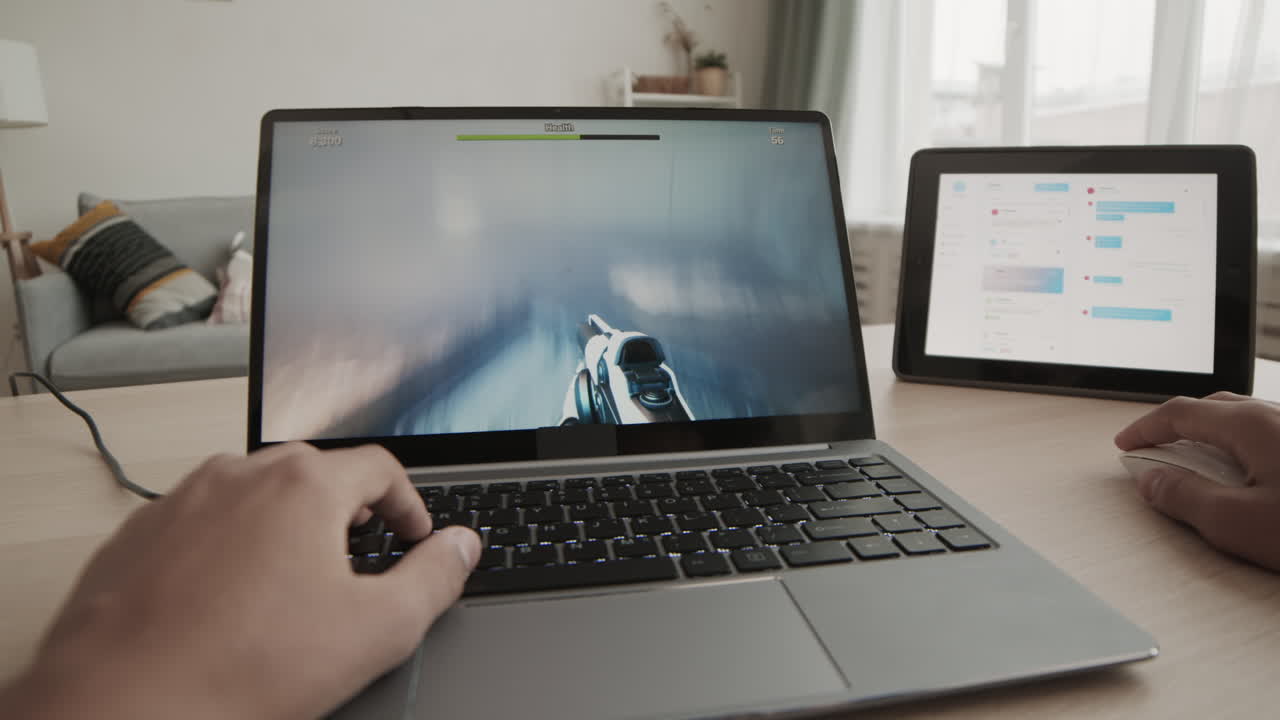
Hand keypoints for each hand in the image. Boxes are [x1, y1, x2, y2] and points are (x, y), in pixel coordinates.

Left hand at [0, 443, 480, 718]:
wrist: (122, 706)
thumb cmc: (242, 670)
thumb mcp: (376, 630)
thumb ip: (434, 577)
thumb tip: (461, 546)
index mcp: (304, 485)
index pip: (379, 468)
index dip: (409, 505)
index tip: (411, 538)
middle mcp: (239, 475)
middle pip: (314, 475)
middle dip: (346, 514)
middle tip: (358, 561)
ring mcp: (180, 501)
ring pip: (252, 497)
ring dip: (282, 528)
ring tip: (290, 587)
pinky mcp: (136, 536)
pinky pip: (198, 525)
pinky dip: (224, 550)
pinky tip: (227, 604)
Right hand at [1115, 391, 1279, 570]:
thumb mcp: (1238, 522)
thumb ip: (1185, 497)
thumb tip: (1152, 481)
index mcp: (1251, 424)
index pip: (1180, 413)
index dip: (1144, 429)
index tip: (1125, 444)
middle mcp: (1276, 416)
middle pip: (1211, 409)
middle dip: (1175, 428)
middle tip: (1152, 450)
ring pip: (1241, 421)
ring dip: (1208, 438)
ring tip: (1192, 464)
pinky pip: (1264, 435)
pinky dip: (1236, 447)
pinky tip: (1239, 475)